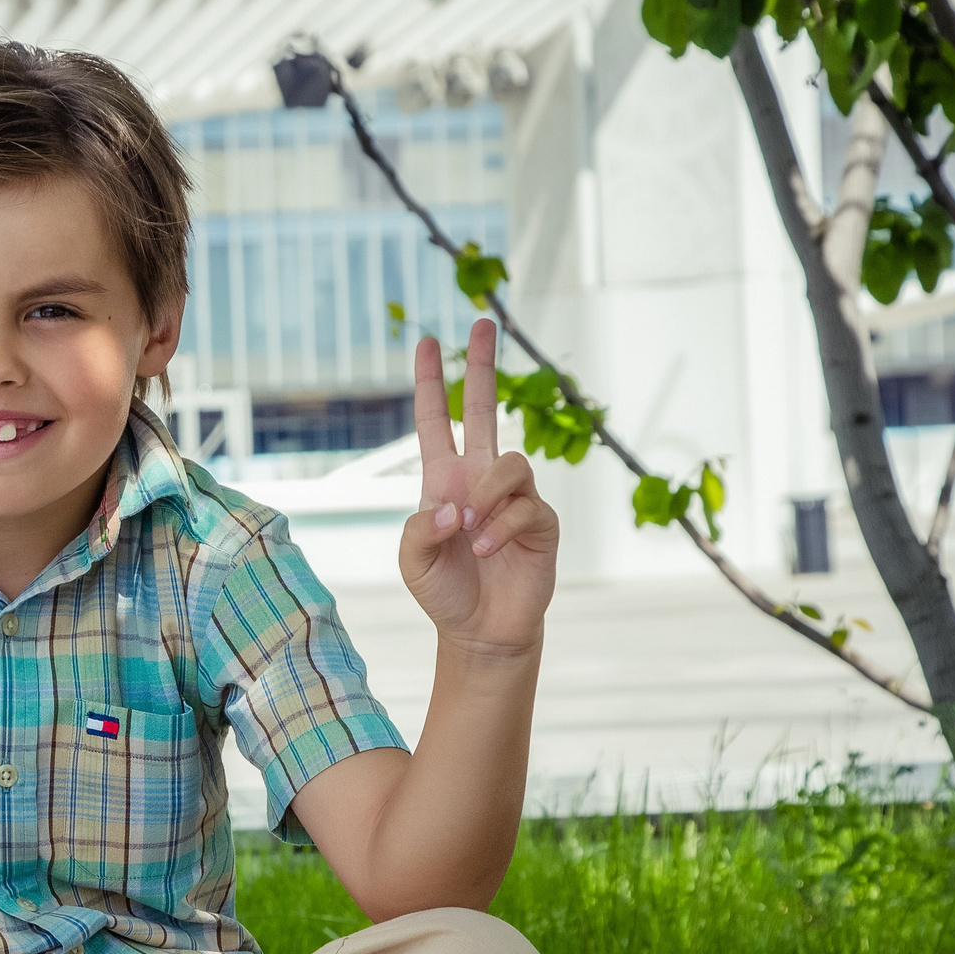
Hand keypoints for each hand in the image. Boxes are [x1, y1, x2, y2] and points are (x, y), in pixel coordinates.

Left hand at [398, 319, 558, 658]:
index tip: (426, 342)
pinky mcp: (541, 522)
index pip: (437, 421)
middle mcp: (481, 480)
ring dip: (487, 493)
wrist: (482, 631)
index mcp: (444, 480)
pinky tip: (487, 549)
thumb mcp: (413, 561)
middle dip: (483, 365)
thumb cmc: (445, 592)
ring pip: (511, 461)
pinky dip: (502, 526)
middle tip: (481, 322)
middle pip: (487, 409)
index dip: (431, 383)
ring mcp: (514, 498)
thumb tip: (454, 504)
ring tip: (469, 528)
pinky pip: (526, 505)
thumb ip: (419, 528)